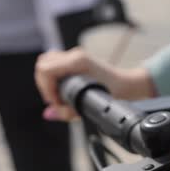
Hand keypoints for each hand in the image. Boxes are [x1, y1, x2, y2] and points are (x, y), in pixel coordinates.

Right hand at [34, 48, 156, 120]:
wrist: (126, 84)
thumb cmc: (114, 92)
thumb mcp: (89, 104)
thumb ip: (67, 111)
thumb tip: (48, 115)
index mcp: (78, 61)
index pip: (46, 71)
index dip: (46, 89)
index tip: (55, 102)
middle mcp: (75, 55)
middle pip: (42, 65)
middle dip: (45, 86)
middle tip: (55, 101)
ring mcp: (75, 55)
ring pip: (46, 63)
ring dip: (47, 81)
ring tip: (57, 96)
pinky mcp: (75, 60)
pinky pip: (54, 64)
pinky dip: (53, 77)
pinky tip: (61, 89)